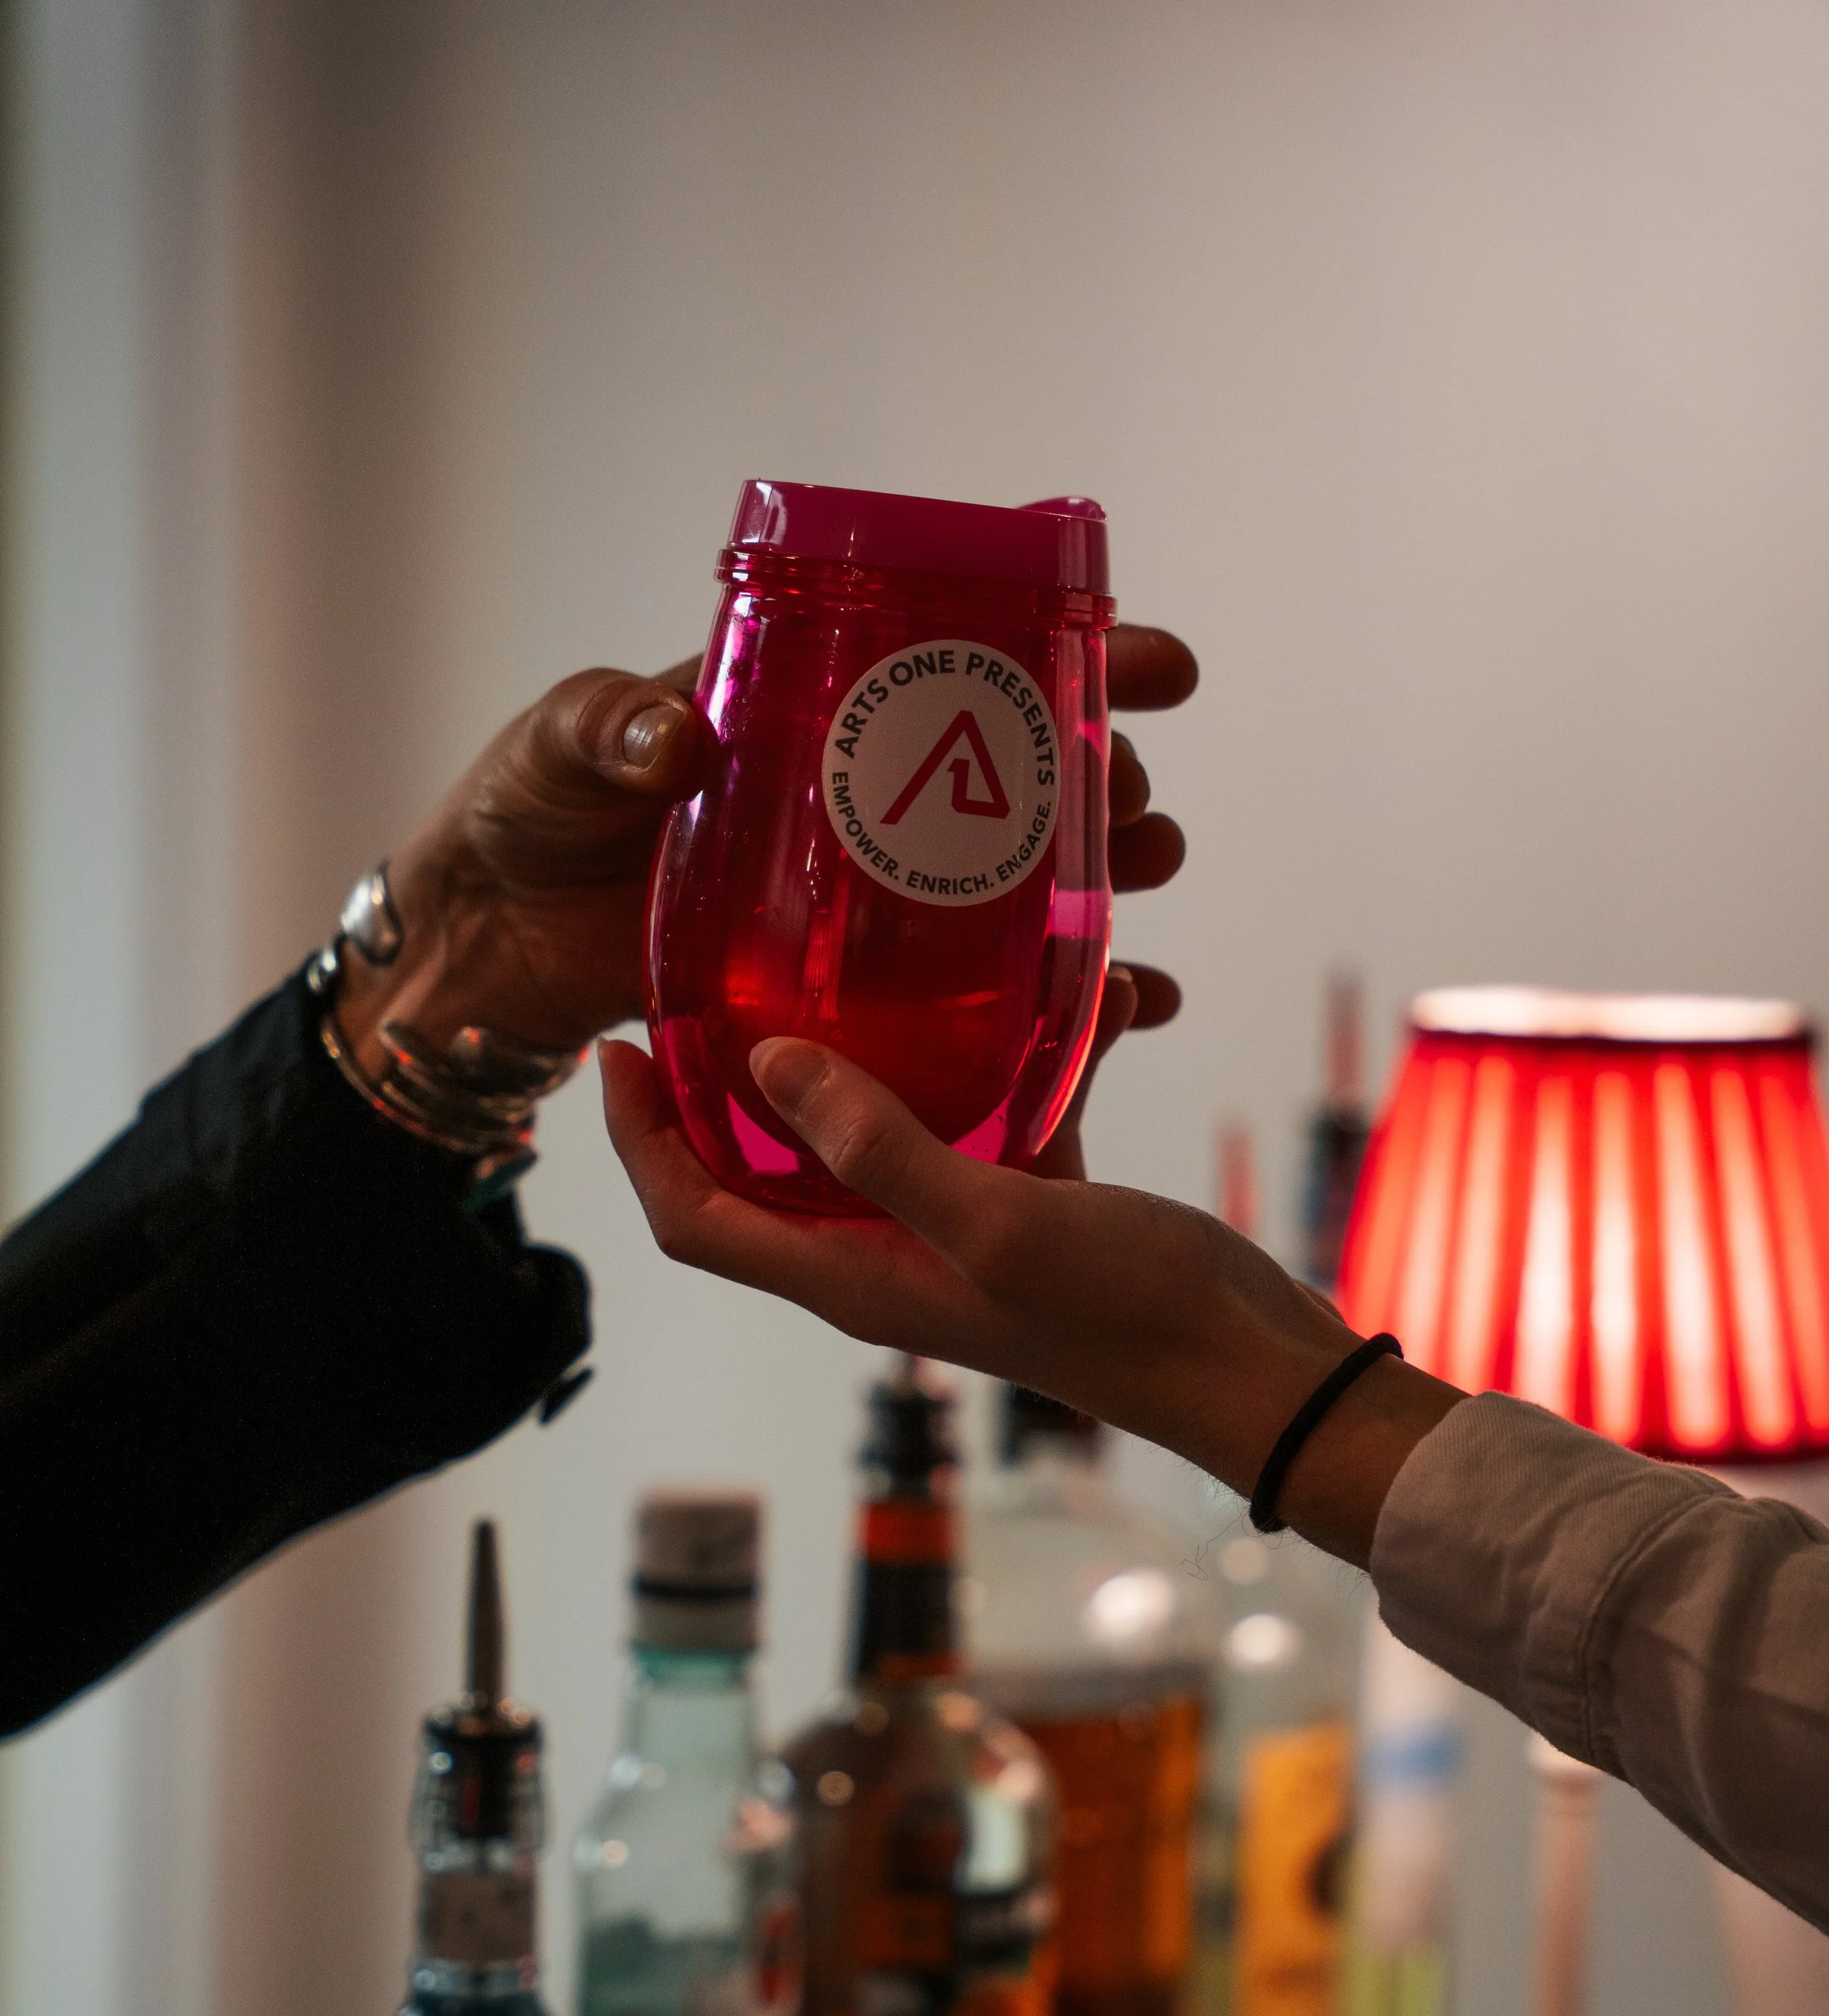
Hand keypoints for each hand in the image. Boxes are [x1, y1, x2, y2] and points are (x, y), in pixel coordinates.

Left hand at [337, 625, 1197, 1086]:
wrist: (482, 941)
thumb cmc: (518, 816)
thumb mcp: (560, 748)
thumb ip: (614, 731)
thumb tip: (678, 734)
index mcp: (804, 716)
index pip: (955, 665)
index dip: (1068, 659)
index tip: (1154, 665)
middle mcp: (849, 805)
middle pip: (1014, 780)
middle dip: (1106, 782)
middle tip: (1142, 807)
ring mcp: (852, 906)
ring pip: (1009, 887)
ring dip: (1096, 881)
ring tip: (1151, 878)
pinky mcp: (836, 996)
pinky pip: (961, 997)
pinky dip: (1047, 1000)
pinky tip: (1123, 1005)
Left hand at [600, 1037, 1462, 1567]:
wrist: (1255, 1374)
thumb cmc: (1127, 1317)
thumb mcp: (997, 1222)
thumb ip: (883, 1148)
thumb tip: (770, 1064)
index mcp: (850, 1277)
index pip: (693, 1216)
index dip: (637, 1141)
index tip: (618, 1044)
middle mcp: (885, 1256)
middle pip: (762, 1168)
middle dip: (728, 1077)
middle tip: (722, 965)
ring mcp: (957, 1230)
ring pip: (878, 1127)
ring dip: (875, 1044)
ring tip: (875, 944)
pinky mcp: (1033, 1202)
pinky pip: (997, 1109)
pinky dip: (1021, 1048)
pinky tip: (1077, 980)